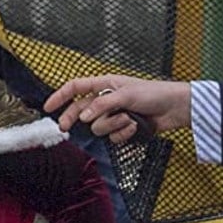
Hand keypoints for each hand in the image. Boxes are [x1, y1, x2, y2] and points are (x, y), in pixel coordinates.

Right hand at [42, 75, 191, 141]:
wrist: (174, 109)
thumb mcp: (125, 95)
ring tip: (128, 119)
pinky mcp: (123, 129)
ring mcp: (114, 116)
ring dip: (112, 125)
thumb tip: (83, 116)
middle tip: (65, 128)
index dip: (60, 96)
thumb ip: (102, 104)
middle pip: (80, 111)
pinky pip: (113, 137)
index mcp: (104, 85)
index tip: (48, 107)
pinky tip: (135, 126)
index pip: (76, 88)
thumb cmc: (153, 94)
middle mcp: (106, 100)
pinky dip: (124, 133)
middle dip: (74, 119)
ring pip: (98, 127)